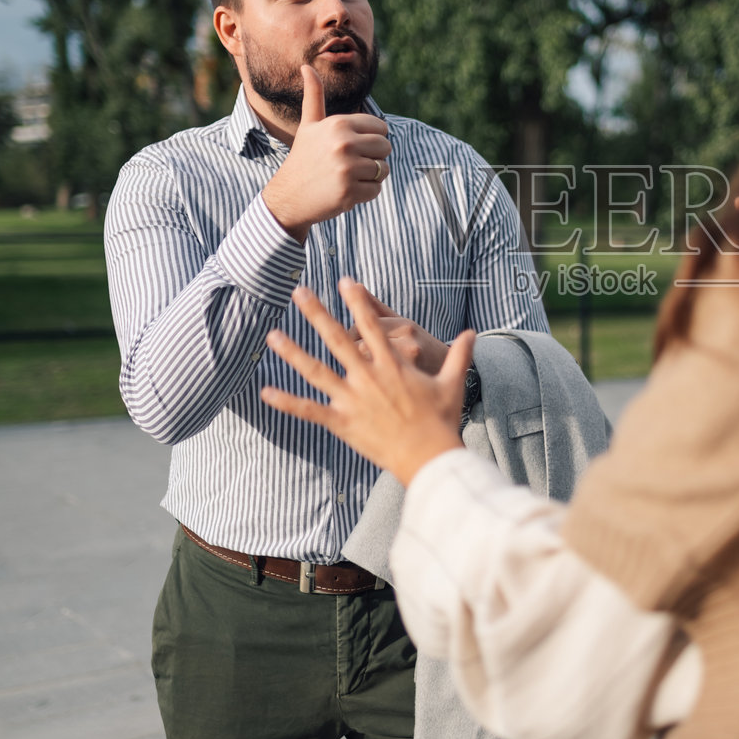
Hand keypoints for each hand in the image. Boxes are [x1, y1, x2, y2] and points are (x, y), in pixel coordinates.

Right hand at [262, 65, 391, 240]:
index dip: (371, 139)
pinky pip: (377, 189)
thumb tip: (306, 66)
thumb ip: (313, 96)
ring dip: (370, 176)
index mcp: (338, 124)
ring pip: (384, 169)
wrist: (288, 197)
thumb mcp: (308, 125)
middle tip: (351, 164)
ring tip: (347, 176)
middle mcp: (343, 143)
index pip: (381, 128)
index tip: (353, 147)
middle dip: (373, 157)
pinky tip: (346, 191)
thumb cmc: (303, 158)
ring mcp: (347, 169)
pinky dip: (365, 193)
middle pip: (386, 147)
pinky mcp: (350, 192)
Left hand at [262, 278, 472, 484]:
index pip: (371, 325)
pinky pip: (310, 411)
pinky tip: (265, 393)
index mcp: (392, 364)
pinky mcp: (343, 423)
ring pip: (316, 370)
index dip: (357, 301)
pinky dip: (287, 402)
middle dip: (316, 312)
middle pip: (337, 338)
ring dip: (292, 352)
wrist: (430, 456)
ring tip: (272, 336)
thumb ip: (460, 355)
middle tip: (298, 292)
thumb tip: (473, 333)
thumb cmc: (442, 420)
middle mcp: (368, 376)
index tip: (344, 282)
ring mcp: (353, 399)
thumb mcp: (453, 382)